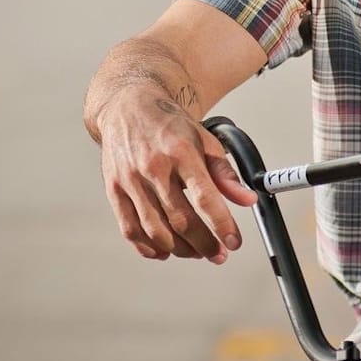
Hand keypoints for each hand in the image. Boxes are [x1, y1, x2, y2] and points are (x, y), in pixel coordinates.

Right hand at [95, 92, 256, 263]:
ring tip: (195, 252)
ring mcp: (130, 179)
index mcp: (181, 151)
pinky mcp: (114, 189)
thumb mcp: (204, 140)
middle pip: (180, 219)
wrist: (128, 106)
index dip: (222, 224)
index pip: (204, 196)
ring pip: (155, 229)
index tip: (234, 241)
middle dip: (203, 243)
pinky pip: (129, 228)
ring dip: (179, 249)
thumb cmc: (168, 124)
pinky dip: (147, 247)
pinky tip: (165, 251)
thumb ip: (225, 173)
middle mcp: (153, 166)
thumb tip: (247, 199)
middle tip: (218, 254)